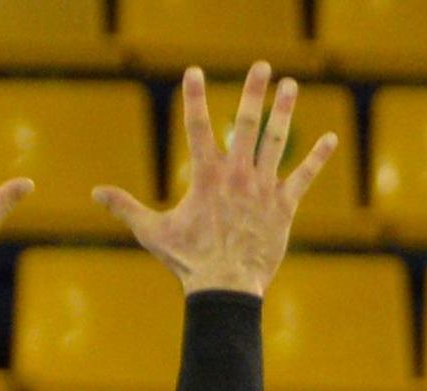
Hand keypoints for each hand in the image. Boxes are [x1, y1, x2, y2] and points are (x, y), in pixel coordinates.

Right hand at [94, 63, 335, 297]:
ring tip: (290, 85)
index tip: (194, 72)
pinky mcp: (283, 206)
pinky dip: (318, 158)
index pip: (198, 128)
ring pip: (276, 142)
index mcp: (207, 178)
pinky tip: (330, 139)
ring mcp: (263, 189)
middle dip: (254, 93)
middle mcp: (237, 176)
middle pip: (247, 124)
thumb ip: (126, 208)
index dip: (194, 98)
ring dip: (284, 111)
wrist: (225, 288)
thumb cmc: (187, 261)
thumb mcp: (152, 232)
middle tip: (262, 66)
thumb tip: (96, 193)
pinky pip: (304, 177)